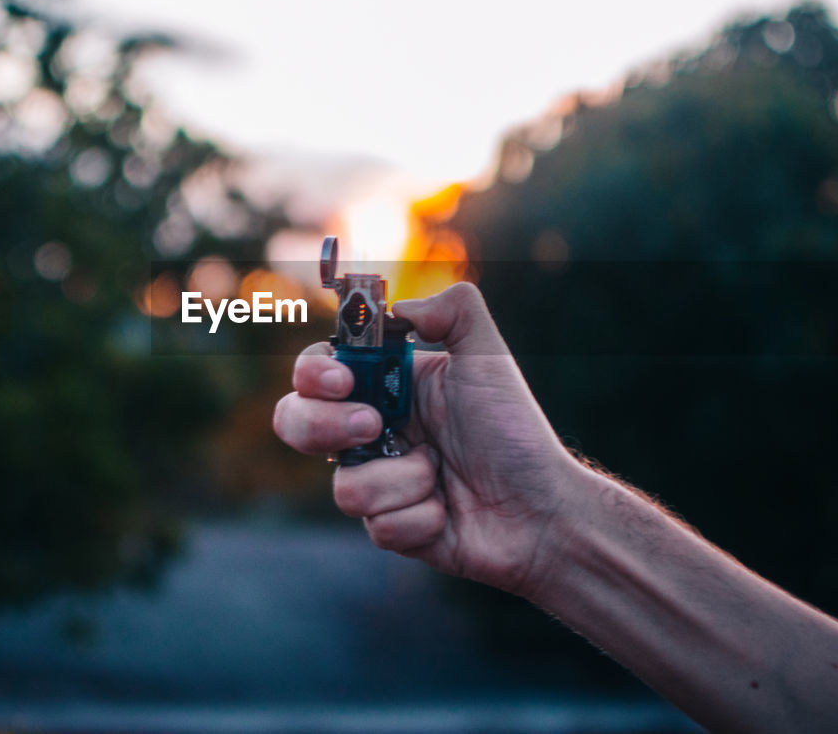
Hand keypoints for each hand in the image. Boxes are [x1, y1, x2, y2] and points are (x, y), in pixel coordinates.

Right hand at [274, 282, 585, 596]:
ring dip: (402, 480)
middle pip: (294, 423)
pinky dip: (421, 517)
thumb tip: (399, 309)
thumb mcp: (489, 356)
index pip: (316, 371)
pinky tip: (449, 512)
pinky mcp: (391, 528)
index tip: (342, 379)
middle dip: (324, 426)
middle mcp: (372, 432)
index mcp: (385, 386)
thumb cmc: (515, 431)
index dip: (313, 373)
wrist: (543, 509)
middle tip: (375, 427)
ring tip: (441, 475)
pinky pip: (377, 525)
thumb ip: (453, 309)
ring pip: (344, 487)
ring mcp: (378, 482)